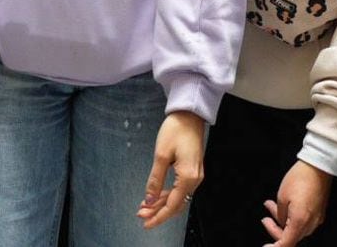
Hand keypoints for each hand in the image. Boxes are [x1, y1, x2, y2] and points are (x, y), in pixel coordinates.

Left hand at [136, 110, 203, 229]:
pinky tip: (156, 195)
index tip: (146, 222)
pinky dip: (168, 194)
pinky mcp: (192, 170)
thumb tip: (149, 199)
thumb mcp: (161, 155)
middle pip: (176, 203)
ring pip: (178, 197)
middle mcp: (195, 178)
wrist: (189, 114)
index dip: (158, 216)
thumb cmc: (176, 129)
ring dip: (162, 203)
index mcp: (189, 176)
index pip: (173, 204)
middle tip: (141, 214)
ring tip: (145, 206)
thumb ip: (155, 180)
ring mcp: (195, 174)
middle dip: (158, 211)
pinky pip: (180, 188)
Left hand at [263, 160, 331, 245]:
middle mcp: (311, 223)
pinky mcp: (318, 211)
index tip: (266, 246)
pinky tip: (284, 205)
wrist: (318, 166)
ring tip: (271, 205)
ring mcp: (316, 218)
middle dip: (275, 228)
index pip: (286, 243)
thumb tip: (281, 222)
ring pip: (297, 228)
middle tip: (265, 219)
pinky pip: (304, 221)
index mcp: (300, 221)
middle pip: (291, 237)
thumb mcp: (282, 197)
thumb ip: (280, 215)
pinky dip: (292, 216)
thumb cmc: (300, 178)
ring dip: (283, 220)